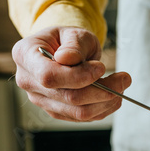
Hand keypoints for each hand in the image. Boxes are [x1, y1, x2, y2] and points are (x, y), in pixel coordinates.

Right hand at [12, 26, 130, 121]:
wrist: (64, 50)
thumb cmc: (68, 40)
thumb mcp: (74, 33)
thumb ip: (73, 45)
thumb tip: (68, 59)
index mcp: (25, 55)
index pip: (49, 76)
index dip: (78, 76)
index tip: (101, 68)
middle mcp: (28, 81)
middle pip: (68, 97)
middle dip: (102, 90)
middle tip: (125, 78)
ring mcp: (41, 100)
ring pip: (78, 112)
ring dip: (107, 101)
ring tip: (122, 85)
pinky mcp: (57, 112)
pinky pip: (84, 117)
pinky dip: (104, 108)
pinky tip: (114, 94)